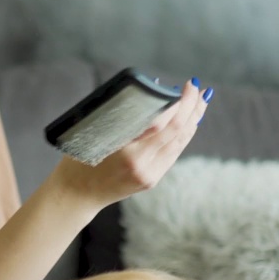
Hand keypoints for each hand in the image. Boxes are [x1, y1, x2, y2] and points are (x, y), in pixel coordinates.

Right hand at [51, 77, 209, 209]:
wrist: (77, 193)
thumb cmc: (81, 157)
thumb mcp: (97, 132)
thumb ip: (126, 114)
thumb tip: (154, 88)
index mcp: (126, 152)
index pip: (164, 124)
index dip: (180, 103)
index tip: (186, 86)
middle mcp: (142, 165)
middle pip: (178, 132)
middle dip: (192, 109)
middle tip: (199, 89)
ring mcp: (149, 175)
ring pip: (179, 144)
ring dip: (193, 121)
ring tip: (201, 102)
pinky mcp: (152, 180)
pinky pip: (173, 154)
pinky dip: (183, 136)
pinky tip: (189, 123)